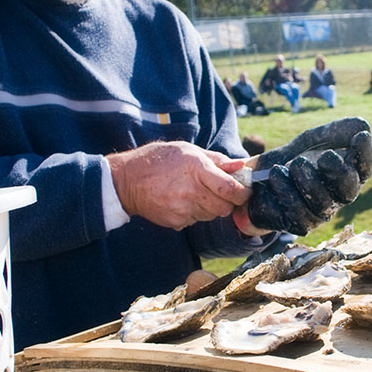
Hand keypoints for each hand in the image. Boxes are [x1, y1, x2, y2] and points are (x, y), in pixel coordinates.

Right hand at [106, 142, 250, 230]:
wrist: (126, 181)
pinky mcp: (176, 222)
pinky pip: (195, 221)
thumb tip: (240, 165)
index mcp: (197, 169)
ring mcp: (183, 209)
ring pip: (211, 215)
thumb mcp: (187, 150)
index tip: (244, 192)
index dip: (242, 193)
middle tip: (221, 193)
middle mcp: (192, 191)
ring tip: (195, 193)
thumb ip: (216, 160)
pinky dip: (194, 213)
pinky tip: (181, 200)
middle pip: (224, 208)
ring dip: (210, 207)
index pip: (230, 189)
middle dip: (227, 202)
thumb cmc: (157, 160)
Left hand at [242, 117, 371, 235]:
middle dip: (338, 171)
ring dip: (307, 178)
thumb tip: (362, 125)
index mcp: (348, 173)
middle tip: (325, 156)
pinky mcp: (300, 224)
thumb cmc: (295, 159)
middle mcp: (338, 196)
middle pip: (350, 190)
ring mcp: (320, 212)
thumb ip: (335, 131)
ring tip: (295, 162)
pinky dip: (285, 188)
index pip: (365, 167)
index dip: (366, 154)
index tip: (360, 136)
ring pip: (322, 202)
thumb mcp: (314, 140)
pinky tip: (277, 174)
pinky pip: (297, 211)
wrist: (261, 179)